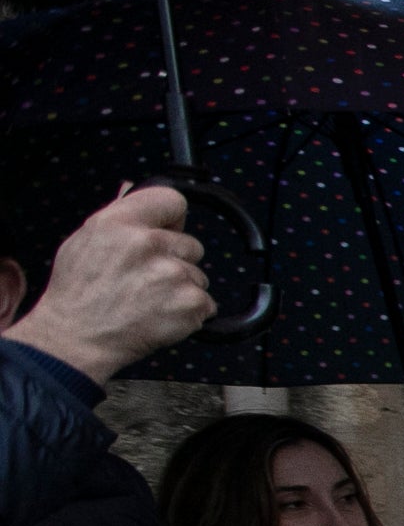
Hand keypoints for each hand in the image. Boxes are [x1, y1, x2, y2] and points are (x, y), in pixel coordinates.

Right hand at [2, 186, 213, 381]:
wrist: (75, 338)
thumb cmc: (78, 293)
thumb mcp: (86, 240)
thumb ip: (118, 214)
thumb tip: (133, 187)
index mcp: (120, 222)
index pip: (172, 200)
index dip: (172, 218)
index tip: (167, 230)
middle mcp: (147, 244)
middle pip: (191, 243)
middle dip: (176, 260)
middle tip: (146, 278)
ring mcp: (172, 274)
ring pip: (198, 275)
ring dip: (181, 288)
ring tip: (148, 299)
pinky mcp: (189, 303)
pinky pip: (206, 302)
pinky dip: (190, 312)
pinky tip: (160, 315)